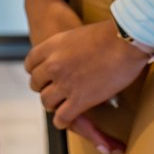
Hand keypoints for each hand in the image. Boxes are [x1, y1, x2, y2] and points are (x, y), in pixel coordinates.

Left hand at [24, 0, 126, 153]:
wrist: (124, 40)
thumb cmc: (109, 33)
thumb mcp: (77, 34)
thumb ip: (67, 47)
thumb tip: (72, 54)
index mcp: (51, 46)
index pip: (30, 64)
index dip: (36, 72)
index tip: (44, 76)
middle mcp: (53, 65)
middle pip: (36, 84)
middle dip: (44, 88)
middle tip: (54, 91)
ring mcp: (64, 84)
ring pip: (47, 101)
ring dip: (53, 105)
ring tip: (60, 105)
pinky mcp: (79, 100)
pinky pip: (62, 117)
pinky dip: (63, 121)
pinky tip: (66, 119)